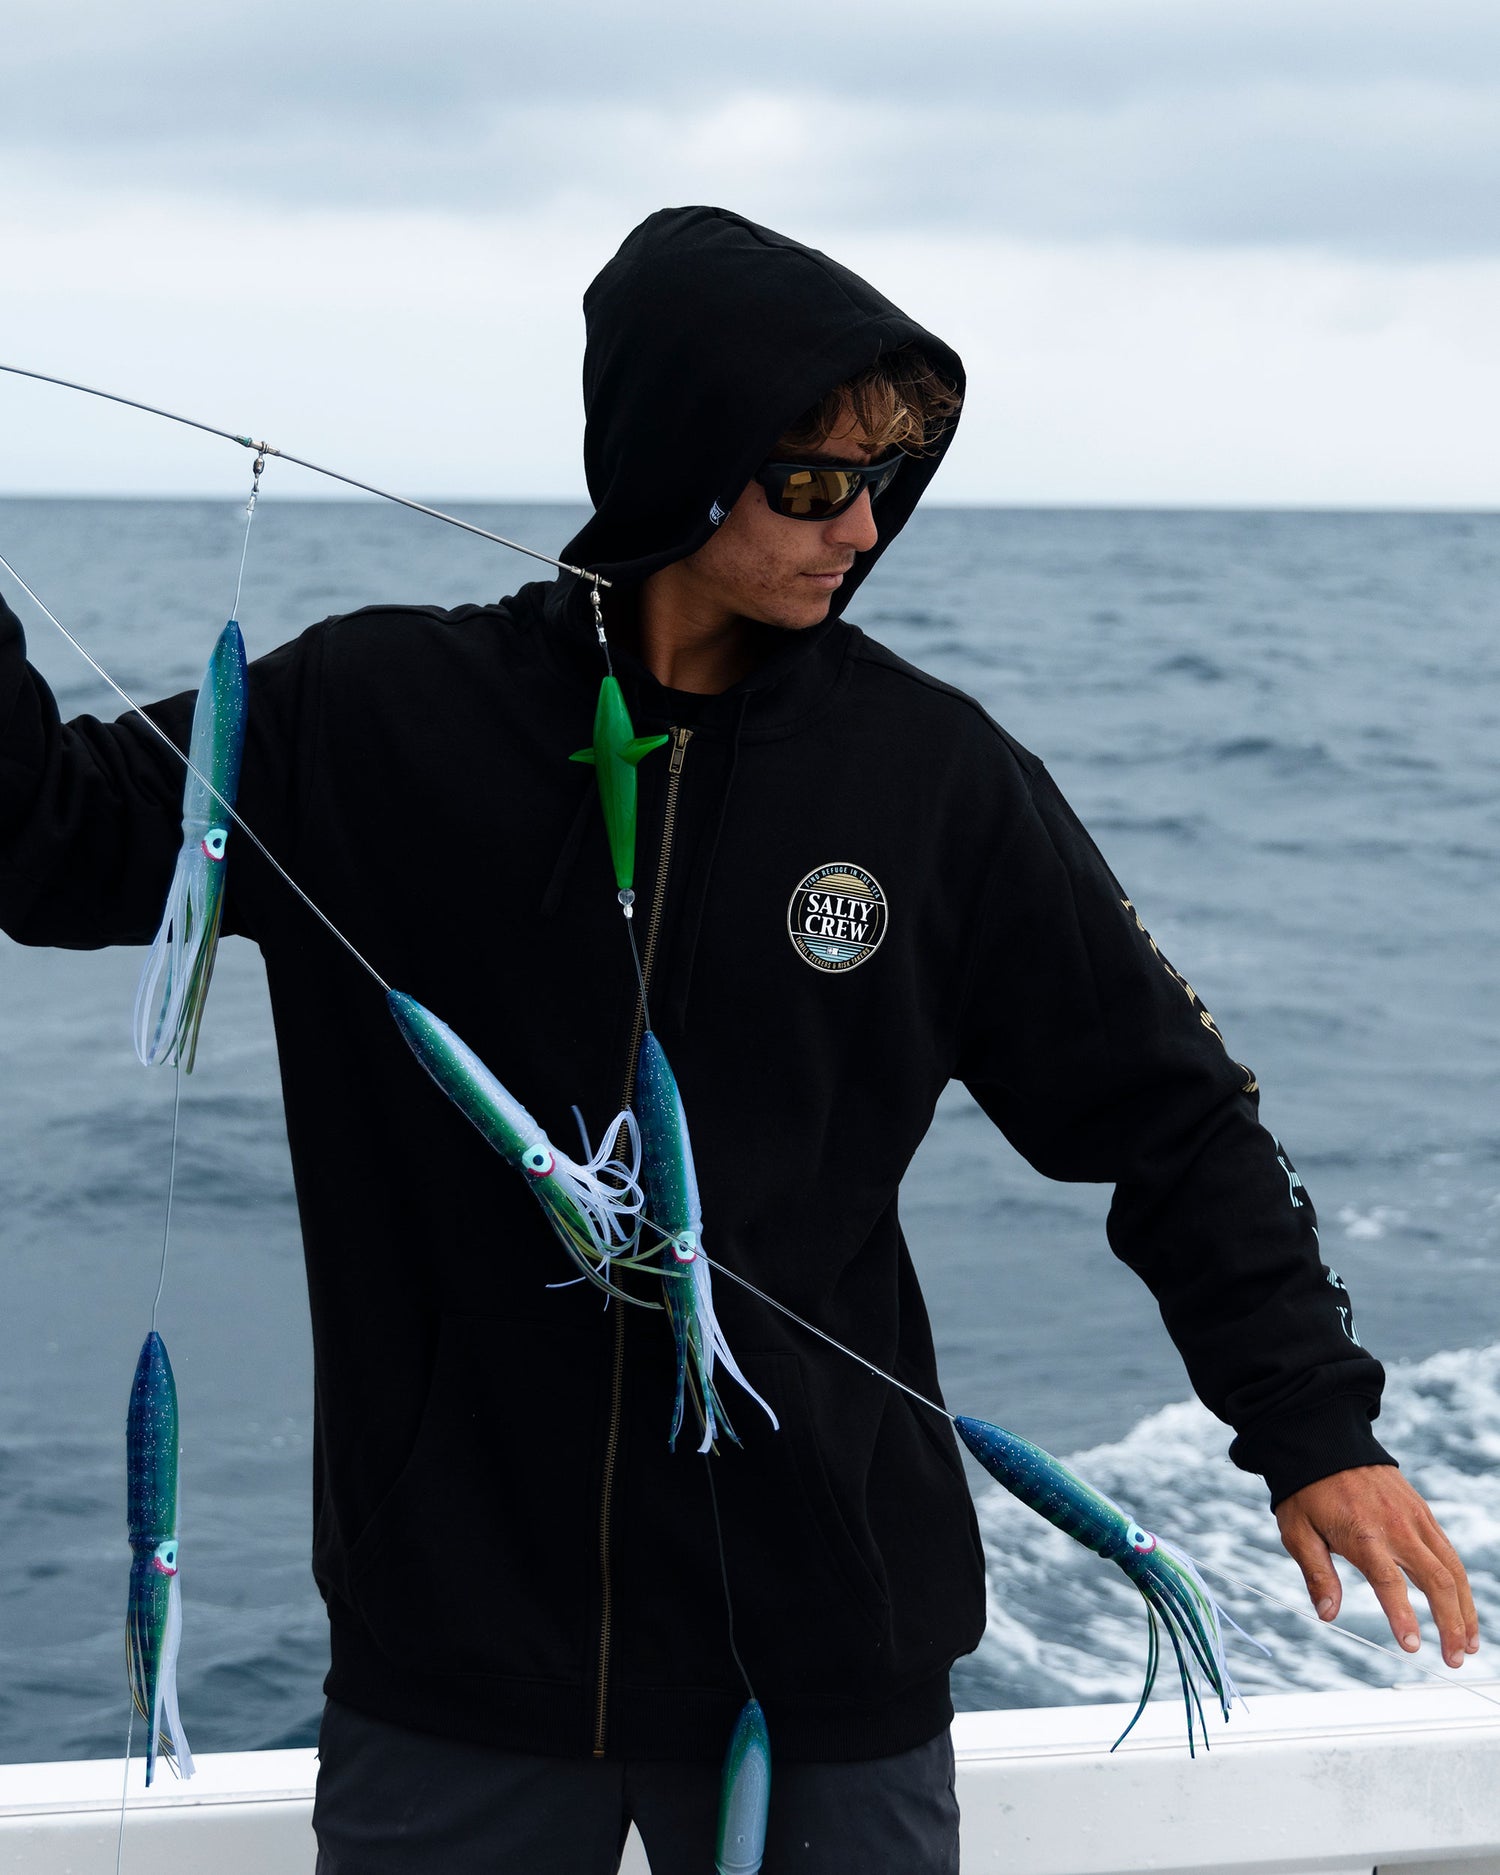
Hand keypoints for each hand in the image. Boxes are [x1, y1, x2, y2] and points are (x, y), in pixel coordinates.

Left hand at [1275, 1465, 1479, 1668]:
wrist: (1323, 1439)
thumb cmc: (1305, 1489)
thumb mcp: (1296, 1530)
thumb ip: (1316, 1574)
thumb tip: (1329, 1615)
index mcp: (1363, 1534)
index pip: (1390, 1582)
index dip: (1403, 1617)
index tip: (1413, 1647)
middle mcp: (1397, 1526)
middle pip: (1436, 1580)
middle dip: (1452, 1624)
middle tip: (1455, 1659)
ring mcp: (1415, 1517)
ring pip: (1453, 1568)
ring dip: (1465, 1608)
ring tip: (1470, 1643)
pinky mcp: (1422, 1511)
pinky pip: (1448, 1551)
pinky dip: (1461, 1582)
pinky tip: (1462, 1605)